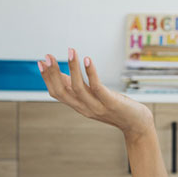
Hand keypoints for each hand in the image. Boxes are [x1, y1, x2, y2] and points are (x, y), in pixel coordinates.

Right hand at [39, 49, 154, 141]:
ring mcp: (97, 106)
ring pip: (77, 87)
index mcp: (79, 107)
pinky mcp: (110, 103)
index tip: (41, 62)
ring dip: (72, 67)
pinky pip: (97, 86)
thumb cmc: (116, 108)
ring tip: (70, 51)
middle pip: (62, 91)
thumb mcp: (94, 98)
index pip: (56, 93)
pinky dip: (90, 72)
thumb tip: (62, 74)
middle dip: (53, 73)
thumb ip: (78, 88)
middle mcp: (84, 108)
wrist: (137, 125)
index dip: (47, 78)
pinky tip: (87, 59)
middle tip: (47, 56)